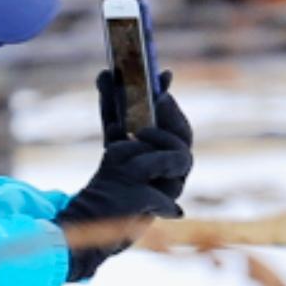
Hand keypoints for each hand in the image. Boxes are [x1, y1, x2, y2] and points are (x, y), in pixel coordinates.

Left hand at [54, 70, 196, 271]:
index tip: (163, 75)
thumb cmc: (114, 171)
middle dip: (170, 115)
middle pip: (184, 136)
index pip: (175, 121)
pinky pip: (164, 181)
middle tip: (157, 99)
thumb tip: (105, 72)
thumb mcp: (113, 134)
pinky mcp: (164, 204)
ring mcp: (171, 185)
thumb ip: (113, 104)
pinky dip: (149, 170)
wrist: (101, 214)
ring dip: (162, 142)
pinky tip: (135, 166)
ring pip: (182, 157)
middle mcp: (174, 165)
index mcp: (168, 146)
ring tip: (138, 135)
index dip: (169, 100)